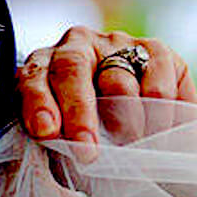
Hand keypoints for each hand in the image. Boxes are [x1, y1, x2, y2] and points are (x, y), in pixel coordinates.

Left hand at [16, 27, 196, 151]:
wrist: (147, 128)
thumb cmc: (97, 138)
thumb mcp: (68, 142)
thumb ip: (57, 142)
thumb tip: (62, 149)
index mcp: (46, 64)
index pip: (35, 77)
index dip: (39, 103)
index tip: (46, 133)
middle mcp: (80, 44)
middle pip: (73, 69)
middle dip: (78, 113)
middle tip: (88, 153)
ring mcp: (120, 44)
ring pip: (121, 85)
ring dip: (128, 127)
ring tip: (136, 151)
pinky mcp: (158, 52)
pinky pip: (159, 89)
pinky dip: (161, 119)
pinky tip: (161, 134)